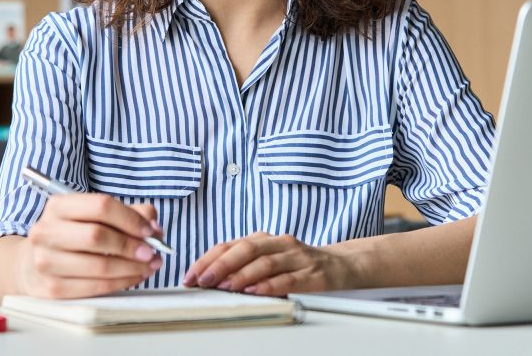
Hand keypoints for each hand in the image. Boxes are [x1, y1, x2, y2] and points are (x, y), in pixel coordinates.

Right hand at [16, 193, 164, 298]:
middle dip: (131, 245)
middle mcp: (47, 231)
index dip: (130, 218)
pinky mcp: (51, 288)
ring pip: (98, 265)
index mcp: (59, 206)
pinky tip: (134, 277)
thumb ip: (130, 214)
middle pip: (97, 236)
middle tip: (152, 252)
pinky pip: (94, 287)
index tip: (150, 230)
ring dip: (131, 268)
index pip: (101, 206)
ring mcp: (46, 261)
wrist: (34, 263)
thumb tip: (154, 227)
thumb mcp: (96, 216)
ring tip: (149, 266)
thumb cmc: (74, 235)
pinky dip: (121, 283)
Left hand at [182, 232, 355, 296]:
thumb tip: (208, 279)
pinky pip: (289, 278)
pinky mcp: (313, 273)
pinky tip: (256, 291)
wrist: (340, 265)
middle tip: (203, 280)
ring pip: (265, 262)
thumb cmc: (298, 265)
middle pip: (246, 248)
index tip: (191, 275)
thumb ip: (243, 265)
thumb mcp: (269, 260)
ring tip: (225, 286)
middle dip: (220, 265)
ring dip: (242, 274)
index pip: (230, 244)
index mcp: (265, 239)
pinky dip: (270, 285)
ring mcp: (297, 257)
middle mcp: (279, 243)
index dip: (208, 259)